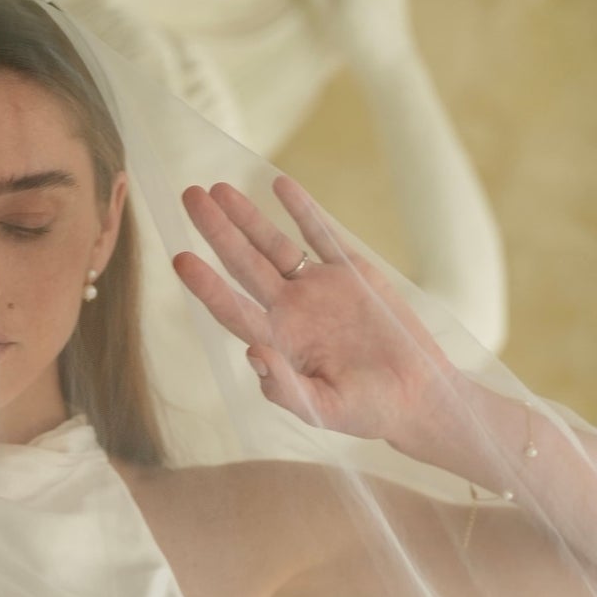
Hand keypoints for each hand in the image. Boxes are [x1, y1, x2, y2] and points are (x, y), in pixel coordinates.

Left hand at [173, 174, 455, 445]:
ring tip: (218, 188)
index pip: (232, 308)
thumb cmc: (366, 411)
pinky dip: (302, 210)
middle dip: (217, 231)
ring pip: (274, 244)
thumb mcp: (322, 410)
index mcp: (277, 343)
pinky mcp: (351, 272)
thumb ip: (286, 389)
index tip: (181, 259)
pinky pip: (322, 234)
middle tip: (188, 197)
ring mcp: (318, 289)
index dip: (206, 285)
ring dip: (248, 217)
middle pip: (243, 265)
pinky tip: (279, 185)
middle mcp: (290, 311)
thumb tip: (253, 354)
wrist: (414, 395)